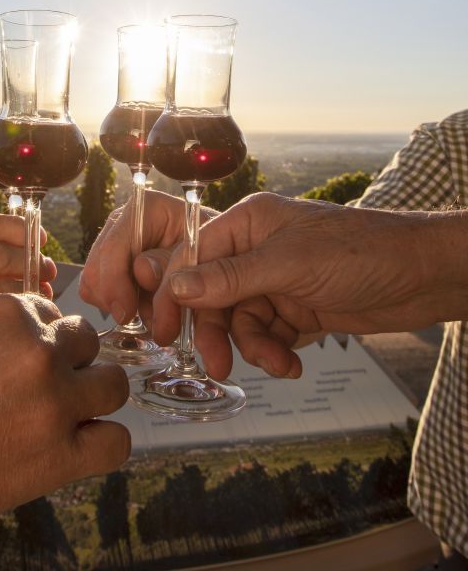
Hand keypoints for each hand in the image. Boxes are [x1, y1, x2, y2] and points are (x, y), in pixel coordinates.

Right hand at [0, 211, 56, 400]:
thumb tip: (27, 242)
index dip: (17, 228)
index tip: (40, 237)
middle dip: (31, 262)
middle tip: (49, 272)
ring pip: (5, 287)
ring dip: (32, 292)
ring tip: (42, 301)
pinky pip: (0, 322)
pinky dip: (21, 322)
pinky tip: (27, 329)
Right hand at [79, 190, 216, 324]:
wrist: (234, 257)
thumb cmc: (226, 247)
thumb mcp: (210, 250)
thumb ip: (176, 259)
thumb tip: (141, 270)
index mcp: (148, 209)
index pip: (113, 244)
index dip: (114, 280)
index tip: (127, 313)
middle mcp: (127, 225)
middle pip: (96, 269)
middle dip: (119, 301)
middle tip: (152, 323)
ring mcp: (121, 249)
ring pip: (95, 288)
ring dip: (125, 309)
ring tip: (159, 317)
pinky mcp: (122, 272)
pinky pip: (104, 298)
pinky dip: (125, 311)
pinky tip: (152, 312)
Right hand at [152, 192, 466, 379]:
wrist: (423, 277)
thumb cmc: (362, 251)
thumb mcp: (289, 264)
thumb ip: (229, 278)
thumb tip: (173, 287)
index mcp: (248, 222)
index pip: (193, 255)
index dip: (174, 292)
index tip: (162, 327)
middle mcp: (257, 249)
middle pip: (212, 294)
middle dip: (217, 330)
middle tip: (216, 364)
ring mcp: (276, 279)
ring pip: (239, 321)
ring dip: (253, 346)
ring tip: (278, 362)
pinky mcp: (296, 307)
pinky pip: (267, 335)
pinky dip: (276, 352)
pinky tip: (293, 362)